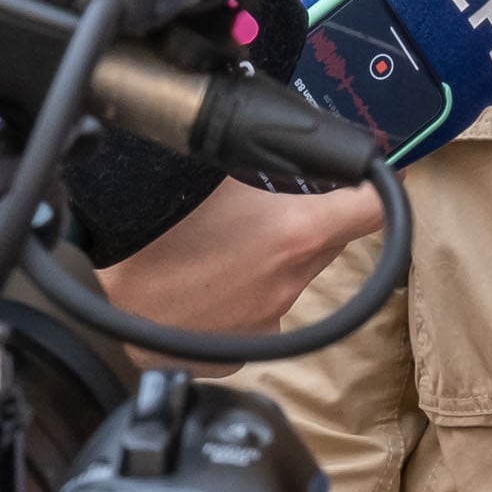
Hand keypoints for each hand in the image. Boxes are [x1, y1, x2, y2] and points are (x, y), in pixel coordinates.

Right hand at [97, 176, 383, 362]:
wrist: (108, 273)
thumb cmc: (158, 212)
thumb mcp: (223, 171)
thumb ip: (263, 161)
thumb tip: (282, 138)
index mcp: (299, 234)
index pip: (373, 208)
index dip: (380, 191)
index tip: (384, 186)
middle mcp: (290, 284)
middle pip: (321, 247)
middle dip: (302, 230)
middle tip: (259, 214)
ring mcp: (264, 323)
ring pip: (283, 287)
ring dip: (263, 270)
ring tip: (214, 252)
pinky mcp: (234, 353)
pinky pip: (249, 326)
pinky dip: (234, 308)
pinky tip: (202, 290)